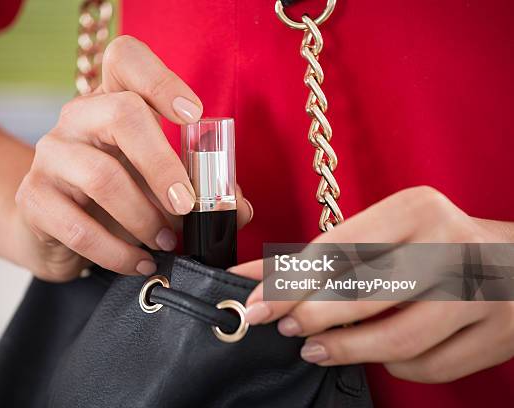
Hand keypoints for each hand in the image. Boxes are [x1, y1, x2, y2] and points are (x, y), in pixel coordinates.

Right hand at [14, 35, 251, 281]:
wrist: (54, 230)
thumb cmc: (117, 198)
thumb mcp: (158, 184)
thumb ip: (203, 190)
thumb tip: (236, 207)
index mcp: (112, 101)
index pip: (125, 58)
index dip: (162, 78)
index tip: (193, 115)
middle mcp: (77, 118)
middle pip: (121, 112)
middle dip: (164, 164)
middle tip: (185, 204)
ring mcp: (50, 156)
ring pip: (101, 176)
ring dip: (144, 217)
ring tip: (165, 241)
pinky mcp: (33, 200)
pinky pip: (79, 228)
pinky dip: (119, 253)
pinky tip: (140, 262)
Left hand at [231, 186, 513, 382]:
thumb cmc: (434, 241)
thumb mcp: (383, 231)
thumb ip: (319, 254)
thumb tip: (252, 277)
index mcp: (416, 209)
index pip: (338, 249)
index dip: (289, 281)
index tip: (255, 302)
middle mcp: (451, 246)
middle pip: (363, 294)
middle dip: (311, 315)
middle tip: (284, 325)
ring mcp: (479, 293)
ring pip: (396, 340)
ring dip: (344, 349)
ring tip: (314, 348)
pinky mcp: (496, 335)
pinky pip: (428, 366)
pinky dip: (392, 366)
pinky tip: (377, 354)